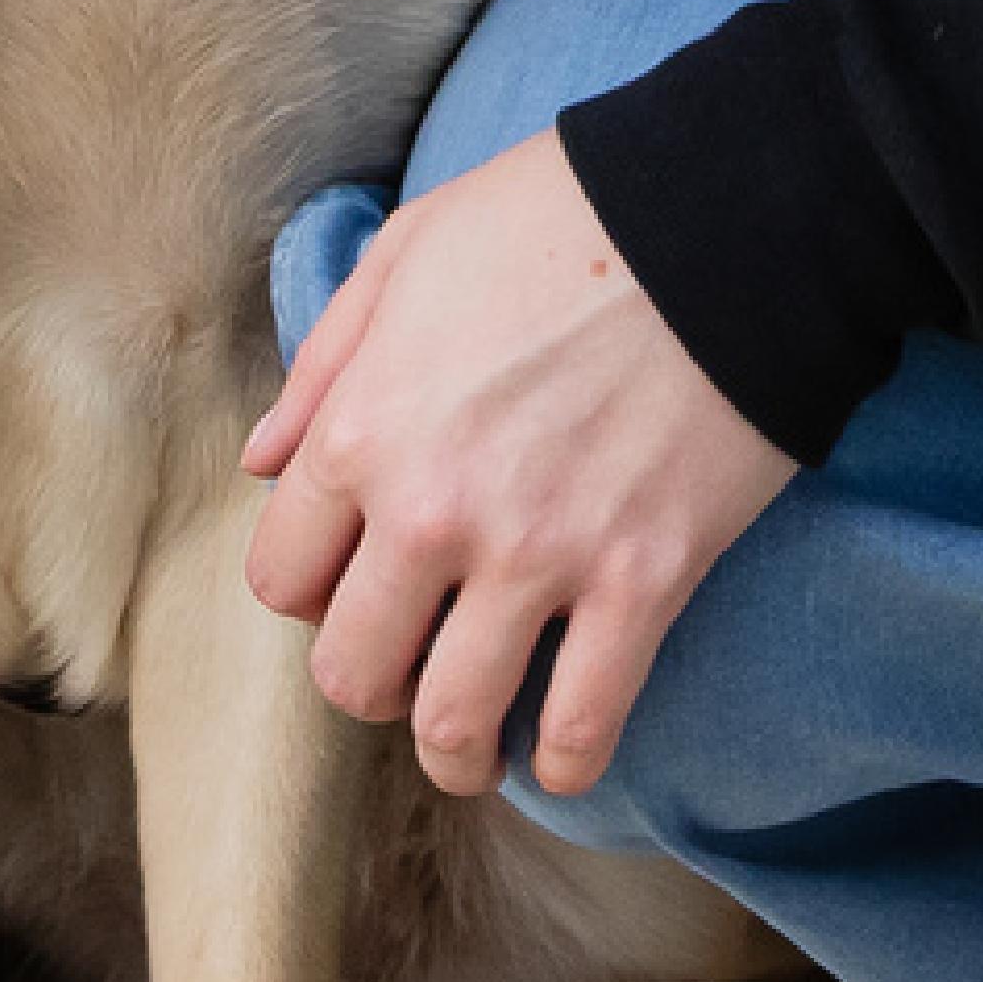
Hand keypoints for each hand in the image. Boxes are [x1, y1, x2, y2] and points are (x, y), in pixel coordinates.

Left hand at [244, 129, 797, 802]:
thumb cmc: (550, 218)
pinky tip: (561, 751)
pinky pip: (583, 726)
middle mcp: (434, 512)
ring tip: (474, 743)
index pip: (282, 577)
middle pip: (354, 673)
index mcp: (365, 429)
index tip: (352, 583)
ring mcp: (539, 557)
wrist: (717, 222)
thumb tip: (265, 462)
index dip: (311, 590)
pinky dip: (564, 762)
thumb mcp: (404, 253)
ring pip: (456, 726)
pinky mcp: (641, 584)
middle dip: (372, 685)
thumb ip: (325, 365)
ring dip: (456, 751)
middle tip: (409, 669)